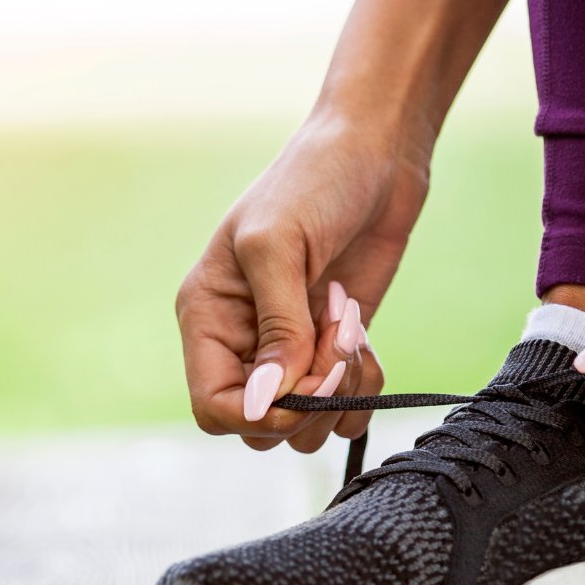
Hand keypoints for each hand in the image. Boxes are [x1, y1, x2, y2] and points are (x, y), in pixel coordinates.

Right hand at [175, 108, 430, 451]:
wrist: (375, 157)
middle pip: (263, 427)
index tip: (304, 382)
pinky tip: (364, 340)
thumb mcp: (279, 246)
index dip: (260, 413)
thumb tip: (269, 401)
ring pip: (306, 427)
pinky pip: (344, 407)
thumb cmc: (314, 183)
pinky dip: (364, 388)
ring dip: (341, 394)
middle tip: (336, 344)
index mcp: (209, 318)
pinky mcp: (334, 352)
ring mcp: (293, 352)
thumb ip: (276, 328)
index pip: (214, 409)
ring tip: (349, 331)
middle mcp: (245, 344)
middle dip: (310, 401)